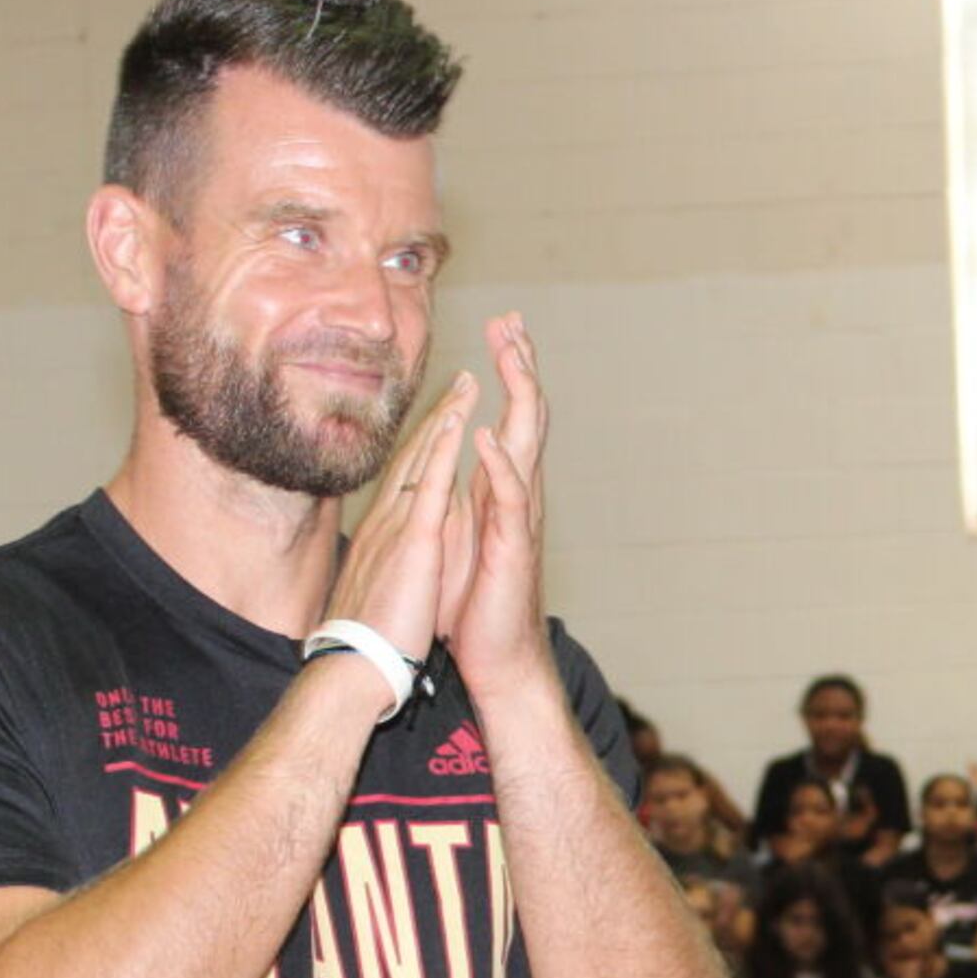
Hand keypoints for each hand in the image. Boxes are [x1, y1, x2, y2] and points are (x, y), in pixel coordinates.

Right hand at [321, 369, 478, 672]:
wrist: (354, 667)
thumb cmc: (366, 641)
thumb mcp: (378, 589)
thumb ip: (386, 565)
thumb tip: (387, 560)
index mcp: (384, 534)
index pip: (408, 478)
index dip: (427, 443)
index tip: (446, 415)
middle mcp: (386, 521)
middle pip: (415, 457)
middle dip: (441, 417)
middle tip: (464, 381)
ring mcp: (397, 527)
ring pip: (423, 460)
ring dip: (446, 419)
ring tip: (468, 383)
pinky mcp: (411, 543)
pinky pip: (429, 487)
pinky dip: (442, 452)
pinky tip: (457, 422)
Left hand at [444, 315, 553, 699]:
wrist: (495, 657)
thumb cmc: (475, 601)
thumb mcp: (462, 534)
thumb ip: (459, 495)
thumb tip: (448, 462)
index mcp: (502, 487)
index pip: (511, 414)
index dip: (508, 371)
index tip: (501, 328)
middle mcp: (518, 494)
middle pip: (528, 415)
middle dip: (519, 366)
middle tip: (512, 320)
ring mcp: (519, 519)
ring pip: (527, 445)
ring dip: (519, 398)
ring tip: (510, 357)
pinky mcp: (512, 547)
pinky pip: (509, 499)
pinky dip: (500, 466)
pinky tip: (489, 437)